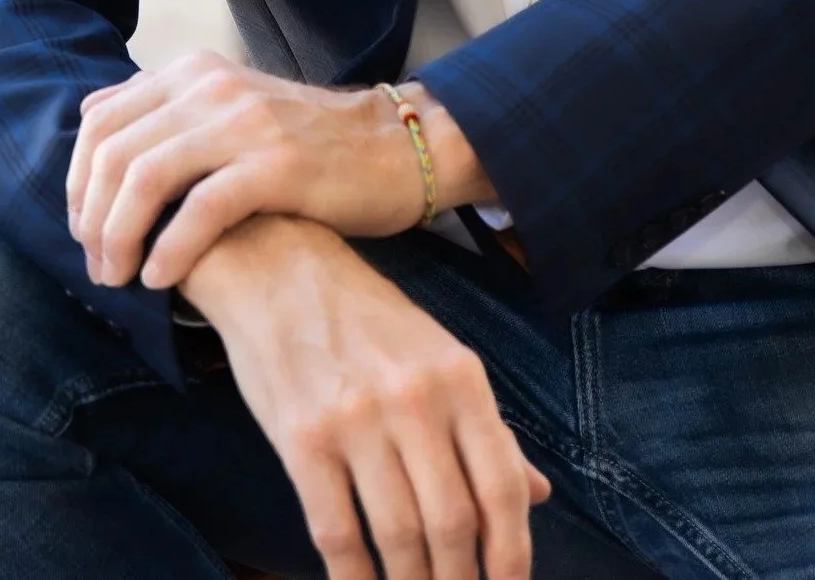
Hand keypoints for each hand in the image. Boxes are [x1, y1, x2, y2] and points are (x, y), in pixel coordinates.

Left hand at [65, 50, 495, 289]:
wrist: (394, 147)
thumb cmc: (306, 143)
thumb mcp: (229, 107)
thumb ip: (165, 111)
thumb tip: (91, 118)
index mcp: (192, 73)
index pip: (100, 122)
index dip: (78, 183)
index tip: (82, 232)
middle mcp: (211, 88)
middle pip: (113, 152)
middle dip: (92, 218)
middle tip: (99, 267)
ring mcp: (244, 123)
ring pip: (145, 177)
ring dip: (119, 237)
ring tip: (120, 278)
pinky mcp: (277, 165)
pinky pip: (200, 208)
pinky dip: (169, 248)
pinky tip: (161, 279)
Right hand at [184, 215, 550, 579]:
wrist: (277, 267)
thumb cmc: (364, 317)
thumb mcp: (437, 355)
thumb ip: (486, 427)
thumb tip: (537, 494)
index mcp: (459, 376)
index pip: (501, 486)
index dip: (512, 555)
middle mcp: (414, 397)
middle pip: (453, 522)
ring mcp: (356, 418)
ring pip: (398, 536)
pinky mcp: (302, 438)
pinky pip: (336, 532)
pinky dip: (354, 579)